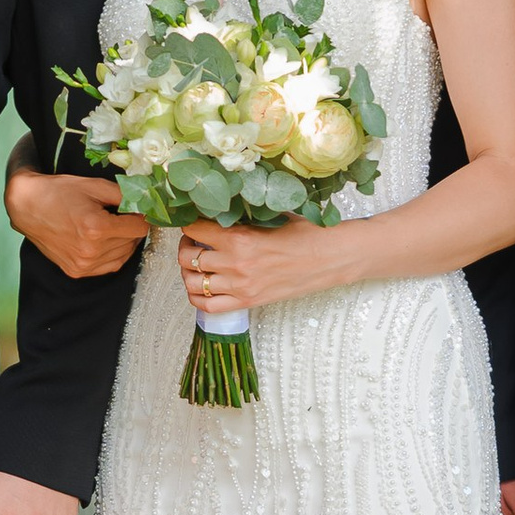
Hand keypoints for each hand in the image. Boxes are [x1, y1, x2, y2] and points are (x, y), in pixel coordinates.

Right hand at [7, 159, 147, 281]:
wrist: (28, 206)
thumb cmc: (59, 192)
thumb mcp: (94, 186)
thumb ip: (124, 195)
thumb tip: (146, 203)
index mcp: (96, 228)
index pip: (140, 228)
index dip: (142, 216)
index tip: (138, 209)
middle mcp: (91, 250)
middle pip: (133, 242)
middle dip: (131, 228)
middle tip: (121, 215)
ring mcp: (83, 264)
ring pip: (124, 256)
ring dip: (124, 242)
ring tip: (112, 226)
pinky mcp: (77, 271)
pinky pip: (109, 266)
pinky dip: (114, 254)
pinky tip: (105, 241)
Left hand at [175, 217, 327, 317]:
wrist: (330, 259)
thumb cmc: (306, 234)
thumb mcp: (271, 216)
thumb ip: (243, 215)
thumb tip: (219, 208)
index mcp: (239, 238)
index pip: (194, 229)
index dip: (188, 223)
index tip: (192, 220)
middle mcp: (235, 264)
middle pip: (186, 258)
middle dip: (184, 246)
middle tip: (193, 241)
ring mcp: (239, 287)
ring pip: (192, 283)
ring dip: (187, 272)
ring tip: (196, 263)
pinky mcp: (247, 302)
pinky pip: (208, 306)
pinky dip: (198, 297)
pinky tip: (203, 286)